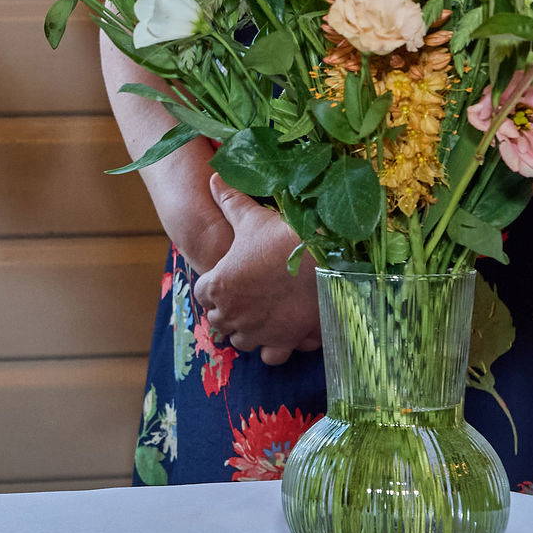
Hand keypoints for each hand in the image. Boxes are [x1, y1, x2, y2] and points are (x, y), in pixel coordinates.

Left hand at [196, 176, 320, 364]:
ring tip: (262, 315)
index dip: (213, 287)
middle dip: (229, 311)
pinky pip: (271, 356)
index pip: (201, 295)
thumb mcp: (253, 217)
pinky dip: (274, 347)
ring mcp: (258, 332)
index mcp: (218, 286)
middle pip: (219, 321)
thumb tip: (214, 176)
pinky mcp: (284, 342)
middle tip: (247, 296)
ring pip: (241, 341)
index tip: (228, 279)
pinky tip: (284, 331)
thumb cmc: (286, 239)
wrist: (331, 263)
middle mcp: (232, 314)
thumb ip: (229, 201)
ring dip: (247, 331)